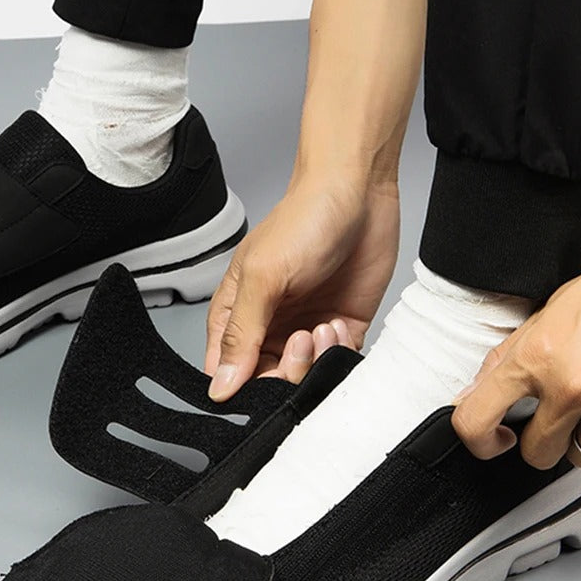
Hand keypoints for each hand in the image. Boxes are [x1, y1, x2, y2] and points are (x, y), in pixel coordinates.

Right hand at [204, 173, 398, 399]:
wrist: (359, 193)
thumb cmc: (304, 220)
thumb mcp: (264, 276)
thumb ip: (241, 334)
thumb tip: (220, 386)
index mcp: (237, 315)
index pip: (226, 373)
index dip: (242, 387)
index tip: (262, 379)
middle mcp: (269, 327)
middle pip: (267, 382)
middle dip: (286, 374)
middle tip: (300, 342)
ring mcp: (305, 329)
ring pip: (304, 379)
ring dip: (315, 361)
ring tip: (322, 327)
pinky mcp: (341, 329)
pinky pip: (337, 364)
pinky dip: (340, 353)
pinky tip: (339, 323)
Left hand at [452, 247, 580, 467]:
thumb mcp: (552, 312)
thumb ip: (510, 356)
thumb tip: (476, 391)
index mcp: (537, 358)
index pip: (476, 420)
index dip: (478, 439)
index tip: (493, 440)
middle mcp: (571, 389)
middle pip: (536, 454)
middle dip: (545, 439)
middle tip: (563, 414)